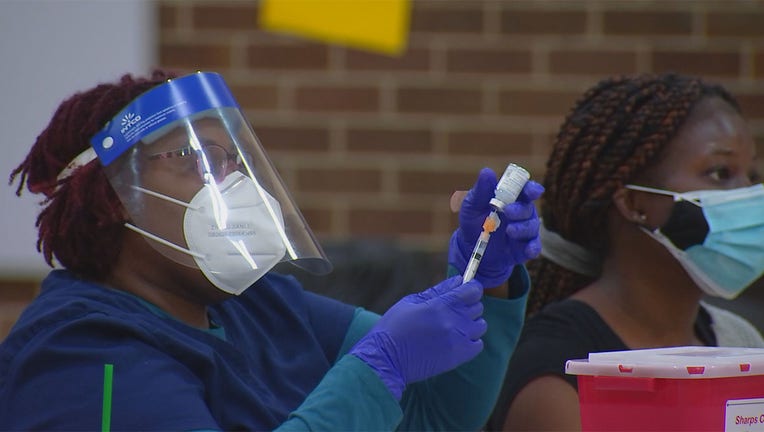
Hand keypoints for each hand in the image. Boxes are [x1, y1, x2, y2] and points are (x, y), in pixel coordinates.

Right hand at [349, 276, 485, 399]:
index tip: (466, 290)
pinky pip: (478, 344)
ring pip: (480, 325)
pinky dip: (470, 341)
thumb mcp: (411, 302)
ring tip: (453, 327)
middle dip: (468, 305)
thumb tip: (458, 280)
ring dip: (470, 324)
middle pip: (478, 306)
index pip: (473, 290)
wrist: (386, 359)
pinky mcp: (459, 357)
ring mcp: (458, 340)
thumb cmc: (394, 327)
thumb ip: (437, 291)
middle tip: (452, 310)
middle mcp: (453, 321)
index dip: (472, 288)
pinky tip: (455, 340)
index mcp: (440, 305)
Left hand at [449, 167, 543, 287]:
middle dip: (520, 209)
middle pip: (528, 208)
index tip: (532, 191)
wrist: (470, 247)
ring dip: (522, 228)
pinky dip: (533, 247)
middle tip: (508, 211)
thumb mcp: (472, 205)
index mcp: (511, 198)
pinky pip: (534, 246)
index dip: (531, 188)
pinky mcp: (525, 247)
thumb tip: (487, 172)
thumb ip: (481, 190)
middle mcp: (521, 212)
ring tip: (509, 231)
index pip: (525, 189)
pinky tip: (528, 250)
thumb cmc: (473, 221)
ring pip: (532, 226)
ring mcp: (524, 230)